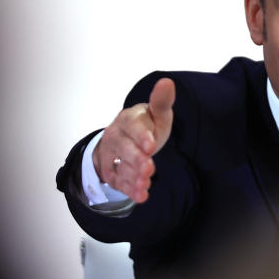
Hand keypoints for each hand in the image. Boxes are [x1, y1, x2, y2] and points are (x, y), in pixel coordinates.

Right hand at [93, 77, 174, 202]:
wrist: (128, 138)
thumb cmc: (146, 124)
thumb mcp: (156, 113)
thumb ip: (161, 101)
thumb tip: (167, 82)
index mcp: (128, 119)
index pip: (132, 126)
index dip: (141, 136)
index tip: (151, 146)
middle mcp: (116, 136)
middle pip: (124, 149)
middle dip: (136, 160)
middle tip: (149, 169)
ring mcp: (111, 155)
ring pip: (120, 167)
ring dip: (132, 177)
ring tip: (145, 185)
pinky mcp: (111, 171)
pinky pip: (118, 181)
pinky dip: (128, 189)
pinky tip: (141, 195)